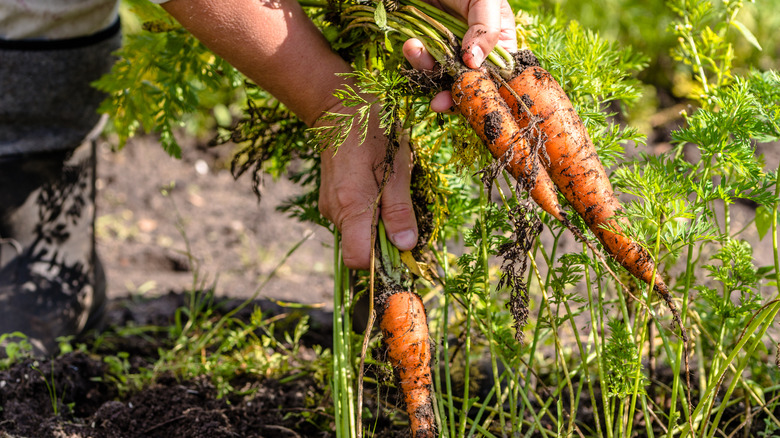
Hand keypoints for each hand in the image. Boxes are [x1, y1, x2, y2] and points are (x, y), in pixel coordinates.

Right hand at [318, 103, 417, 269]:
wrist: (340, 109)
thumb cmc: (373, 133)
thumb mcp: (396, 169)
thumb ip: (399, 211)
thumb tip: (406, 246)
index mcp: (351, 207)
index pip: (357, 259)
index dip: (380, 260)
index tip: (400, 245)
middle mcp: (333, 212)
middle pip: (359, 247)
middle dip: (383, 239)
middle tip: (400, 208)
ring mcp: (329, 206)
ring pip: (356, 233)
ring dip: (376, 222)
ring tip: (387, 190)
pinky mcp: (330, 199)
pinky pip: (351, 219)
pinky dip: (367, 212)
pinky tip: (375, 186)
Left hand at [402, 0, 517, 111]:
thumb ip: (486, 30)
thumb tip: (474, 64)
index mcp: (500, 43)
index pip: (498, 79)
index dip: (484, 93)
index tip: (468, 100)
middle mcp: (476, 51)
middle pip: (468, 85)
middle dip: (452, 93)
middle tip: (439, 101)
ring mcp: (450, 49)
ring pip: (441, 76)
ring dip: (427, 69)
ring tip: (415, 49)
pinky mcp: (427, 46)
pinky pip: (422, 64)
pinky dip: (415, 58)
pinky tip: (411, 44)